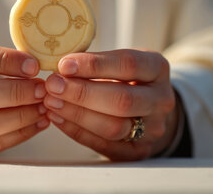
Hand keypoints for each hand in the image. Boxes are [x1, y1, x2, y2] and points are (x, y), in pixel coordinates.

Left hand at [43, 49, 177, 160]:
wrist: (148, 107)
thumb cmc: (126, 77)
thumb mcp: (119, 61)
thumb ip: (96, 63)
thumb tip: (60, 67)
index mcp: (157, 68)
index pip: (128, 64)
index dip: (94, 65)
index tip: (64, 64)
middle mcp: (161, 99)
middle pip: (122, 100)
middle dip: (82, 93)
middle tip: (53, 85)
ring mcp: (153, 128)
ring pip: (114, 127)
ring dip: (77, 114)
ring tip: (51, 101)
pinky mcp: (137, 151)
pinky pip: (104, 145)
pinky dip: (76, 130)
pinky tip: (58, 117)